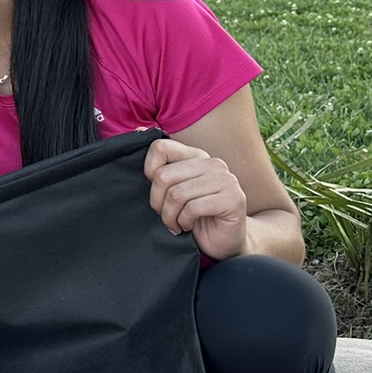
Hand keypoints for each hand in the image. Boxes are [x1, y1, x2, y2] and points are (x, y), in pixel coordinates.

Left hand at [144, 136, 248, 259]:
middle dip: (158, 202)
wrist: (224, 242)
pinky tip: (188, 227)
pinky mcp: (233, 199)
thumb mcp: (173, 190)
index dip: (149, 172)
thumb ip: (159, 167)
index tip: (157, 192)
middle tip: (166, 215)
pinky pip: (193, 208)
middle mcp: (212, 163)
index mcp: (196, 156)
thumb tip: (138, 130)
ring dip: (170, 216)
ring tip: (176, 224)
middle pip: (164, 176)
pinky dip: (184, 222)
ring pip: (177, 194)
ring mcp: (225, 179)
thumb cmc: (194, 217)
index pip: (160, 147)